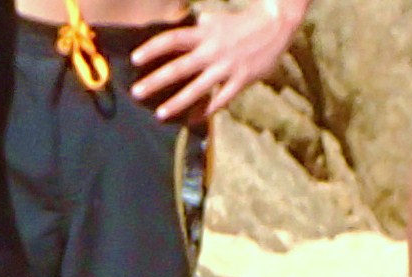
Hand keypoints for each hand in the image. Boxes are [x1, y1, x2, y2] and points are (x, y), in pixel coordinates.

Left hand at [130, 0, 300, 125]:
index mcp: (205, 34)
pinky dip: (207, 111)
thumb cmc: (242, 23)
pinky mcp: (241, 80)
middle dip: (156, 80)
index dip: (153, 48)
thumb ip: (197, 27)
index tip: (135, 59)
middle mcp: (213, 50)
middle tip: (136, 92)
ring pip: (198, 88)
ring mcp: (227, 67)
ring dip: (177, 102)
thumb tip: (179, 24)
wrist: (276, 24)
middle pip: (180, 67)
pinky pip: (221, 100)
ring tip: (159, 114)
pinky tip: (193, 120)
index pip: (173, 39)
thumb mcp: (216, 20)